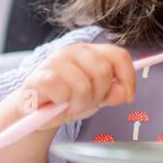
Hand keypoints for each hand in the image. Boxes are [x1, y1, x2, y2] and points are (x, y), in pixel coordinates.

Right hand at [16, 43, 137, 131]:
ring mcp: (56, 61)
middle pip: (103, 72)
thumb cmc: (66, 100)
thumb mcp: (95, 98)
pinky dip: (62, 103)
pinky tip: (56, 104)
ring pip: (84, 86)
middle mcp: (74, 51)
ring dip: (79, 104)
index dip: (128, 77)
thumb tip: (124, 93)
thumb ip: (111, 94)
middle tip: (85, 103)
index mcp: (91, 52)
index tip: (128, 97)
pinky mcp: (40, 75)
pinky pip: (62, 91)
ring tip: (69, 105)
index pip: (118, 55)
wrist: (34, 111)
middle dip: (98, 95)